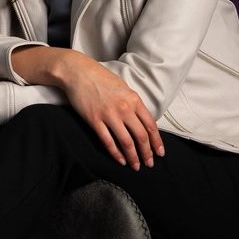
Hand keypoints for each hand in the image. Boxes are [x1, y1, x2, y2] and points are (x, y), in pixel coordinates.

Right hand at [56, 52, 163, 168]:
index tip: (160, 153)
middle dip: (147, 153)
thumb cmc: (101, 79)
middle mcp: (124, 108)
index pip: (150, 125)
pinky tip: (120, 160)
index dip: (157, 142)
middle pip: (141, 136)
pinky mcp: (94, 120)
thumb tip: (141, 120)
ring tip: (136, 166)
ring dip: (133, 157)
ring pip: (126, 142)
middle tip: (150, 164)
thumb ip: (133, 104)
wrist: (78, 72)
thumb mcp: (124, 88)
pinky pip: (108, 141)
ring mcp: (109, 115)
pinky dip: (115, 153)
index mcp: (134, 100)